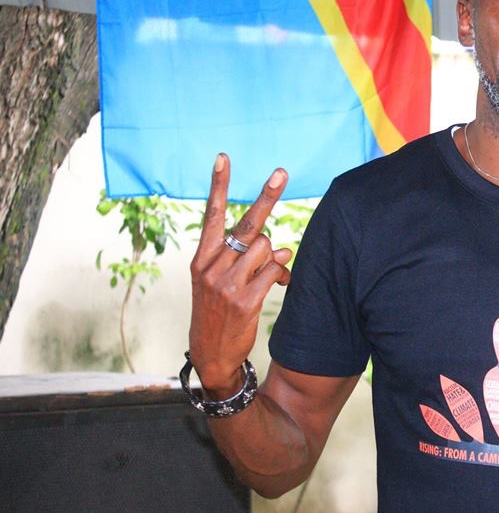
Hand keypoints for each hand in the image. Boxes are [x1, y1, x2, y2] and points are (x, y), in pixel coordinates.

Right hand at [188, 154, 292, 395]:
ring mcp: (227, 282)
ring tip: (270, 274)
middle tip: (282, 172)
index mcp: (202, 258)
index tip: (223, 157)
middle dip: (267, 196)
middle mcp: (212, 266)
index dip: (218, 185)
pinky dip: (282, 274)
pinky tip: (279, 284)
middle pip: (248, 224)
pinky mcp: (245, 299)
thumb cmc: (218, 312)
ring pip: (267, 248)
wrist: (211, 354)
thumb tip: (281, 246)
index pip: (211, 213)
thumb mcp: (217, 282)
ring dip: (276, 257)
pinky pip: (275, 270)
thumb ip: (243, 258)